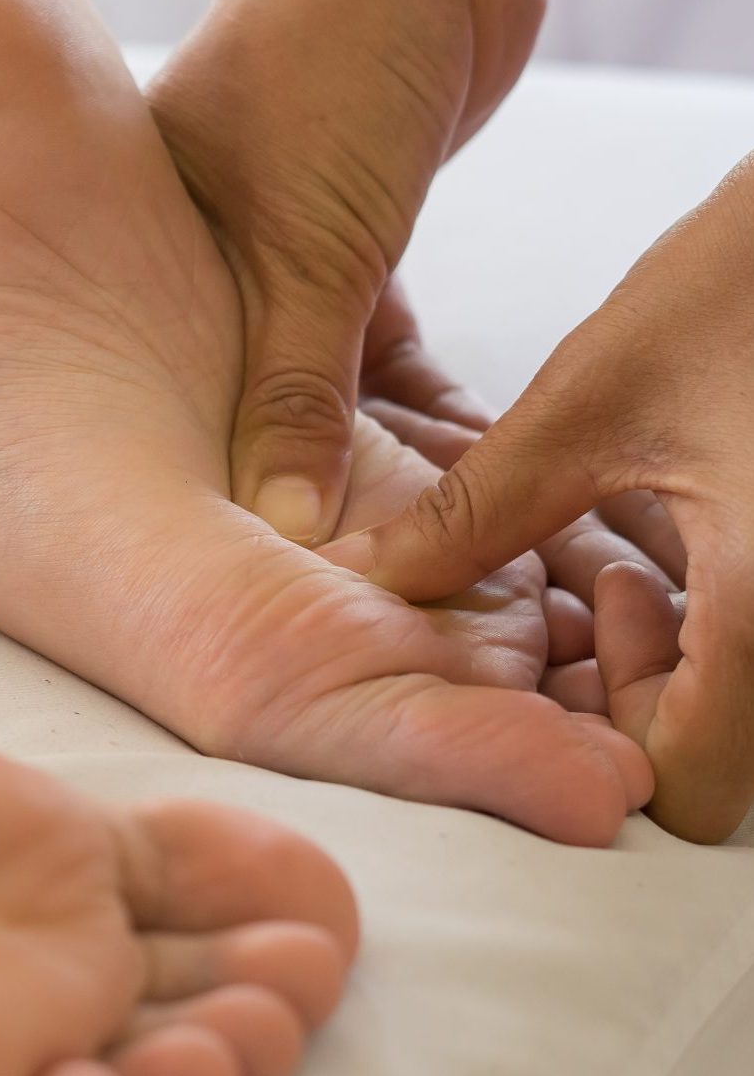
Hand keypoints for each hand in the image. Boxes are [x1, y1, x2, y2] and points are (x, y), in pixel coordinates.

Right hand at [148, 0, 544, 544]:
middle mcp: (190, 254)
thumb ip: (293, 393)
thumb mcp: (306, 254)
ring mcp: (268, 241)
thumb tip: (284, 524)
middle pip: (236, 399)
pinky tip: (445, 455)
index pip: (158, 397)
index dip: (208, 481)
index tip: (252, 562)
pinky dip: (409, 392)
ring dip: (364, 440)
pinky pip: (370, 343)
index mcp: (135, 248)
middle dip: (291, 476)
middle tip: (336, 564)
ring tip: (405, 526)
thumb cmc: (331, 58)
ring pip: (311, 375)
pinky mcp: (344, 233)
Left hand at [327, 155, 753, 841]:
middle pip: (716, 754)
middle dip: (630, 702)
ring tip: (608, 564)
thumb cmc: (748, 282)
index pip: (695, 792)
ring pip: (727, 692)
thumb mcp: (591, 403)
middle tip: (585, 600)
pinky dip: (698, 620)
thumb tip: (360, 579)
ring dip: (662, 662)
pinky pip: (747, 631)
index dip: (608, 754)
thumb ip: (473, 513)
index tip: (566, 655)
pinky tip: (650, 548)